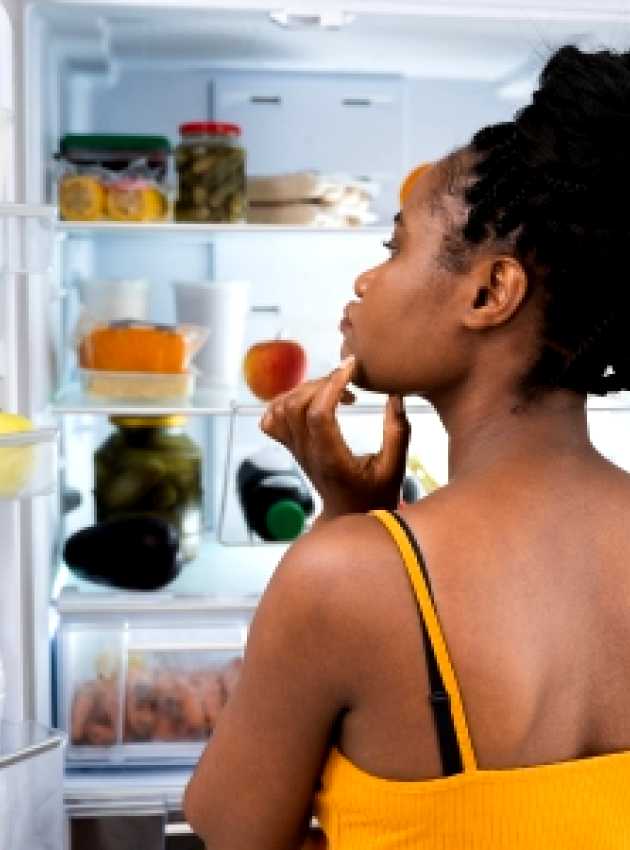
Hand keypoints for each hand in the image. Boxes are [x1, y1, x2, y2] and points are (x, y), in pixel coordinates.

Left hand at [259, 356, 410, 519]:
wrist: (349, 515)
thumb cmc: (375, 494)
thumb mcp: (395, 467)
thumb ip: (397, 431)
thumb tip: (395, 395)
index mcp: (331, 458)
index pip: (319, 413)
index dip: (333, 384)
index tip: (352, 366)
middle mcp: (307, 453)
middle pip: (296, 406)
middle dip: (320, 383)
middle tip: (346, 380)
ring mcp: (295, 451)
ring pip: (280, 408)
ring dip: (304, 389)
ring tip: (332, 389)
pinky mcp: (291, 448)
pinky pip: (271, 420)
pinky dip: (283, 403)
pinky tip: (309, 401)